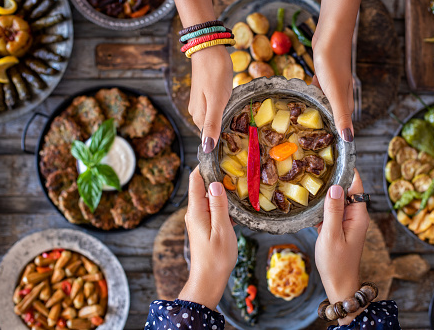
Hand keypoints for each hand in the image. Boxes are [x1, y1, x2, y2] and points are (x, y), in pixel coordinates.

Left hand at [178, 167, 237, 309]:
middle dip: (215, 174)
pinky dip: (223, 202)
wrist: (208, 280)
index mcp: (196, 211)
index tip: (216, 153)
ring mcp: (199, 219)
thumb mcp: (222, 230)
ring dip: (221, 188)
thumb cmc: (216, 258)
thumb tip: (216, 183)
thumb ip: (219, 206)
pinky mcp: (205, 225)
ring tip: (238, 179)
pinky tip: (236, 201)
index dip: (204, 165)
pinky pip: (213, 207)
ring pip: (209, 196)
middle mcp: (194, 212)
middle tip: (233, 164)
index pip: (195, 180)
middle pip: (202, 186)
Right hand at [189, 45, 232, 152]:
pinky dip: (225, 111)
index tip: (238, 144)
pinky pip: (216, 110)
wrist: (209, 48)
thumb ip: (212, 124)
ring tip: (241, 122)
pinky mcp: (206, 95)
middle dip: (225, 133)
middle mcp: (197, 113)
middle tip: (244, 134)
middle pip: (212, 130)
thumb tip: (207, 148)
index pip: (209, 139)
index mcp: (199, 117)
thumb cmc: (214, 73)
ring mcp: (201, 103)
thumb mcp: (216, 101)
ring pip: (215, 120)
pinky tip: (234, 108)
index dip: (222, 142)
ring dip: (226, 121)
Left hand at [311, 41, 353, 142]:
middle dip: (323, 128)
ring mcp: (332, 86)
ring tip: (301, 127)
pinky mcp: (324, 76)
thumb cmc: (333, 63)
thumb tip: (349, 139)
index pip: (342, 126)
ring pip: (324, 105)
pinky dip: (310, 100)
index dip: (334, 138)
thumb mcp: (335, 93)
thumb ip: (341, 115)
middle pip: (332, 117)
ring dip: (316, 114)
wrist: (330, 35)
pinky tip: (300, 103)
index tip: (324, 151)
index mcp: (345, 103)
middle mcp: (341, 96)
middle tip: (308, 143)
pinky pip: (317, 94)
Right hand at [315, 169, 368, 324]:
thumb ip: (333, 210)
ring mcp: (346, 221)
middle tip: (315, 162)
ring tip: (309, 174)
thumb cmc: (336, 263)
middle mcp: (355, 215)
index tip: (335, 154)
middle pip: (346, 189)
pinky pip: (331, 209)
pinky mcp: (338, 227)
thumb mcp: (331, 235)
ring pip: (337, 198)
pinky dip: (321, 203)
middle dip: (333, 176)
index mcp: (358, 215)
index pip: (356, 184)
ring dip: (325, 189)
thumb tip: (335, 187)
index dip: (347, 169)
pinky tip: (308, 197)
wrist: (339, 285)